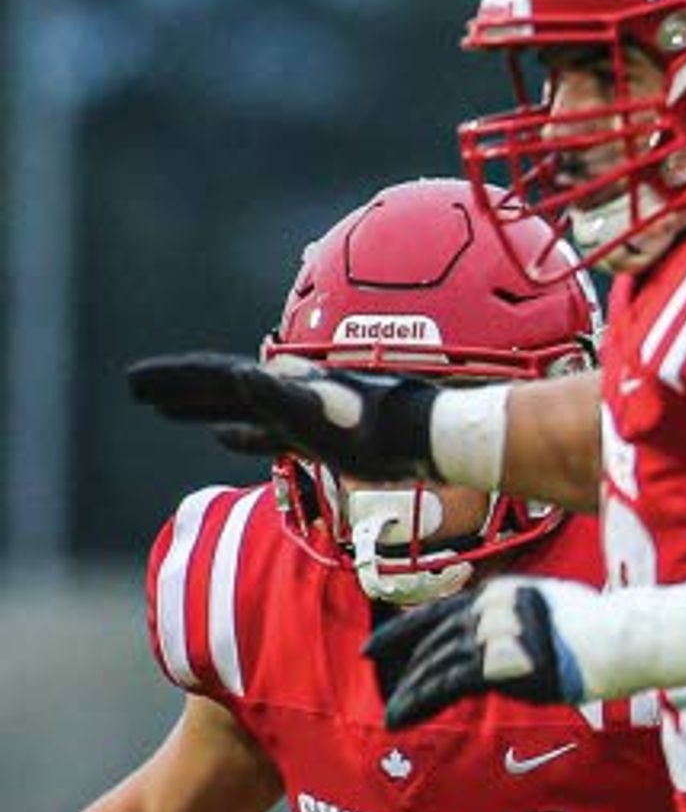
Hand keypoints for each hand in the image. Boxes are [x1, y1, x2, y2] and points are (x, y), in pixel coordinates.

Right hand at [128, 354, 441, 480]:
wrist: (427, 437)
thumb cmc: (376, 430)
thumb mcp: (320, 412)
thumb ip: (278, 396)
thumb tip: (239, 374)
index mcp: (277, 382)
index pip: (211, 375)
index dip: (171, 379)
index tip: (133, 381)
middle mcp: (285, 390)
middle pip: (217, 386)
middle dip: (176, 389)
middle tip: (136, 390)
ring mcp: (299, 412)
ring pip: (236, 406)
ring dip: (199, 408)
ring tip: (164, 410)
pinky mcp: (316, 435)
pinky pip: (264, 433)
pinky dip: (238, 434)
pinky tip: (223, 438)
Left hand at [365, 577, 583, 728]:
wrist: (623, 639)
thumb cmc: (600, 631)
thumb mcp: (549, 610)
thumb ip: (515, 621)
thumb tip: (499, 644)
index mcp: (498, 594)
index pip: (438, 612)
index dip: (402, 633)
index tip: (374, 648)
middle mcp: (488, 609)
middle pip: (434, 641)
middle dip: (406, 670)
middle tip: (390, 695)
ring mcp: (492, 634)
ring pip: (435, 664)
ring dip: (410, 691)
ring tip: (393, 714)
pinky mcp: (498, 663)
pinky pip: (447, 684)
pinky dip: (419, 701)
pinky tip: (402, 716)